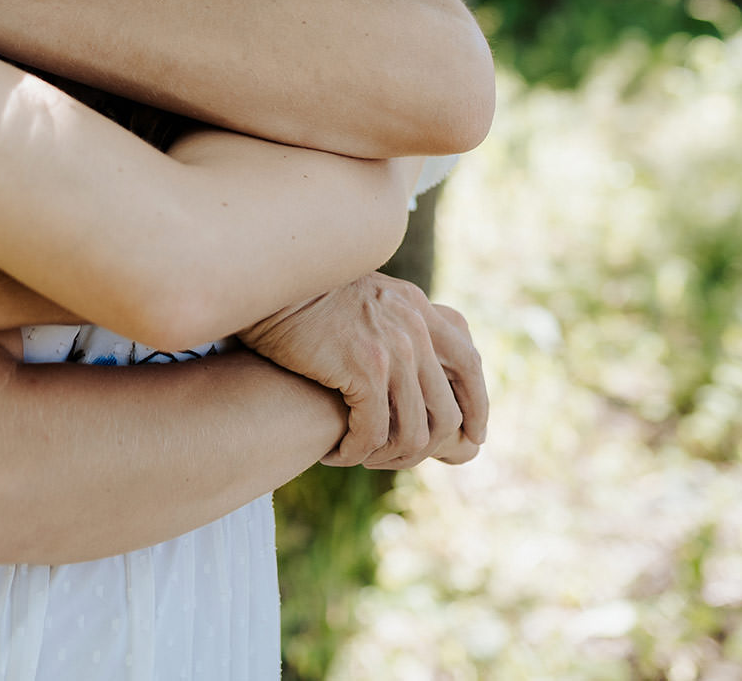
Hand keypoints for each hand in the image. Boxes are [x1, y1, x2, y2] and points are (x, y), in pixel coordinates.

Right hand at [239, 274, 486, 470]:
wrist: (265, 284)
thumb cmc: (302, 298)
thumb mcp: (364, 298)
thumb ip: (395, 323)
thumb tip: (415, 367)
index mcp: (419, 308)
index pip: (469, 363)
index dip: (476, 407)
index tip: (471, 437)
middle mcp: (415, 326)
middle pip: (446, 412)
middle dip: (424, 448)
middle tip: (392, 459)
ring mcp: (394, 348)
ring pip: (412, 431)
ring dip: (386, 456)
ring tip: (358, 456)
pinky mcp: (365, 368)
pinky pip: (373, 432)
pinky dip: (354, 452)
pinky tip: (333, 454)